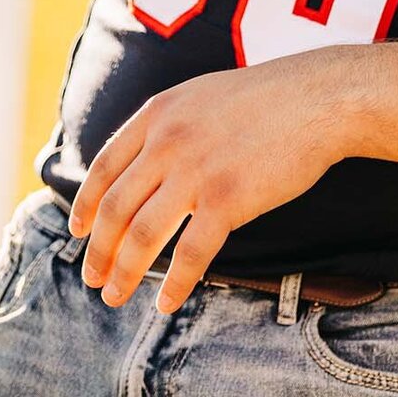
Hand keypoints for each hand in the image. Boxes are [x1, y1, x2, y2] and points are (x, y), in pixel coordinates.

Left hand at [67, 54, 353, 314]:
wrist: (319, 97)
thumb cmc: (268, 98)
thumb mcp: (202, 96)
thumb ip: (169, 125)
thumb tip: (142, 163)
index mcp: (160, 113)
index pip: (105, 166)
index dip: (86, 204)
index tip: (78, 231)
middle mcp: (169, 141)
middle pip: (116, 208)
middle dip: (99, 250)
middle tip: (93, 278)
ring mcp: (197, 171)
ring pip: (142, 236)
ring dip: (124, 273)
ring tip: (116, 295)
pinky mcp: (228, 199)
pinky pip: (190, 254)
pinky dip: (174, 285)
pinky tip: (167, 301)